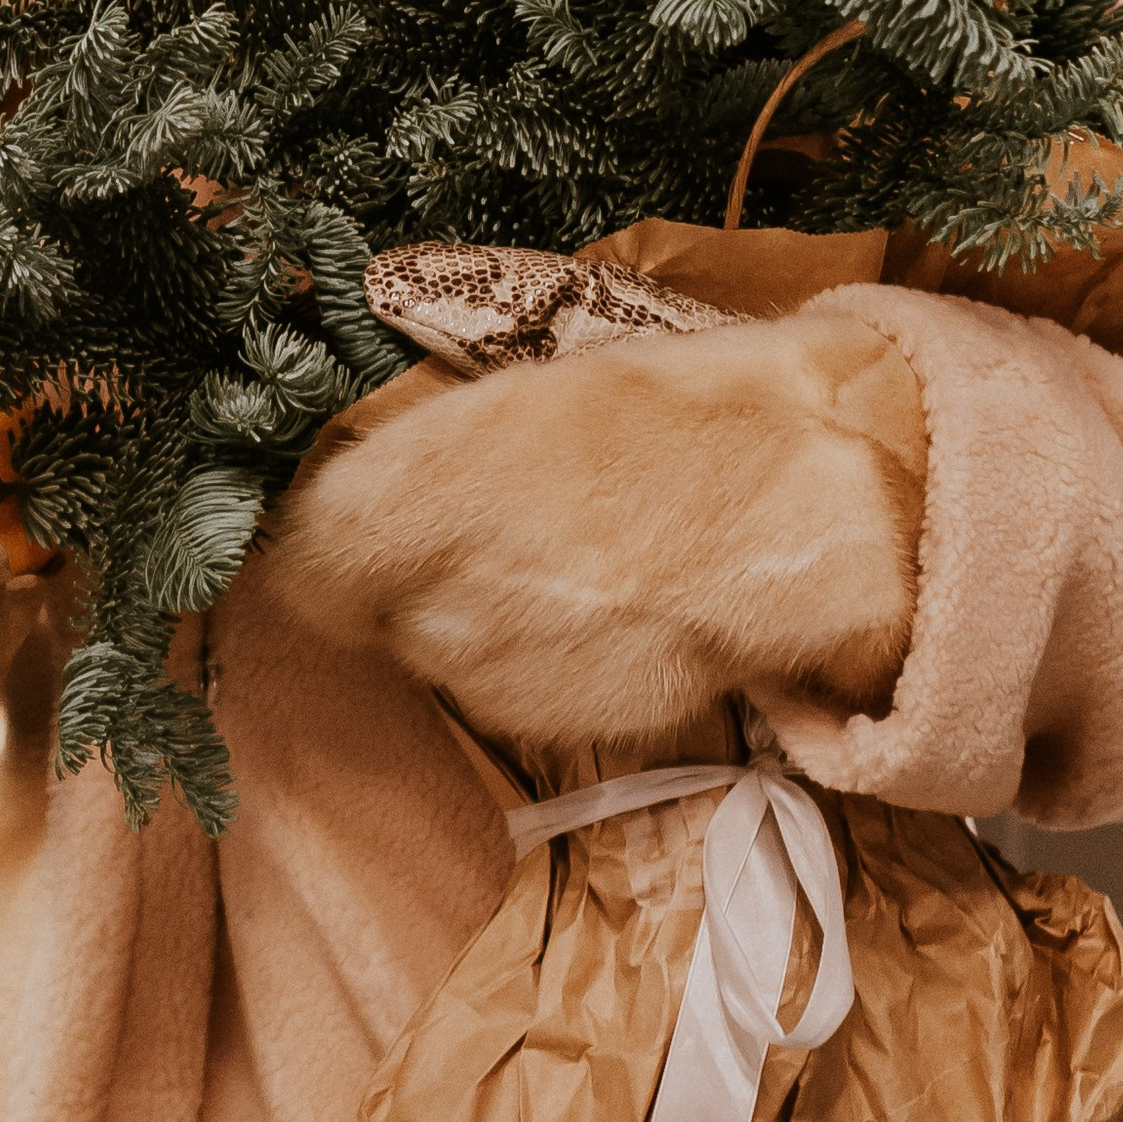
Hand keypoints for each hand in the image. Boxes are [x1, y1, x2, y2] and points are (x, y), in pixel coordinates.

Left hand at [261, 305, 927, 751]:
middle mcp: (438, 605)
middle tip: (490, 523)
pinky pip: (529, 692)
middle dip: (409, 577)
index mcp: (418, 496)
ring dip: (486, 621)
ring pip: (451, 657)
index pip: (302, 560)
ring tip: (576, 556)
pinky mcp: (568, 727)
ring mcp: (505, 680)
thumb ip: (424, 455)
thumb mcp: (532, 394)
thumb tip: (352, 483)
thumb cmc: (678, 416)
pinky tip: (621, 604)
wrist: (819, 509)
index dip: (320, 544)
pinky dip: (559, 660)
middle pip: (373, 611)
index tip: (344, 523)